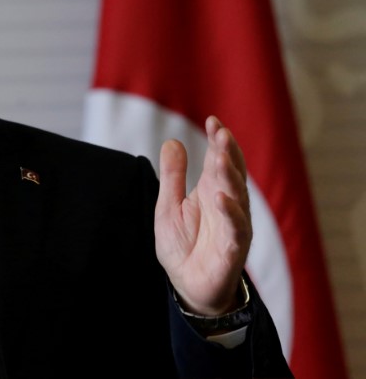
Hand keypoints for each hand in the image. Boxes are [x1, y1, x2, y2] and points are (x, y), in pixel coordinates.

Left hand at [154, 116, 251, 314]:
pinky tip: (222, 199)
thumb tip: (172, 141)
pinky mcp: (233, 249)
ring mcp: (232, 225)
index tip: (213, 121)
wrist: (187, 285)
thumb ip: (173, 176)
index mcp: (212, 191)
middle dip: (228, 152)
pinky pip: (235, 229)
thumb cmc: (182, 245)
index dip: (218, 141)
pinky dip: (231, 214)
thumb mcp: (168, 205)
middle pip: (231, 173)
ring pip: (237, 196)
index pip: (219, 160)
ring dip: (231, 177)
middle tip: (221, 132)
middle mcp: (227, 204)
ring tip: (221, 157)